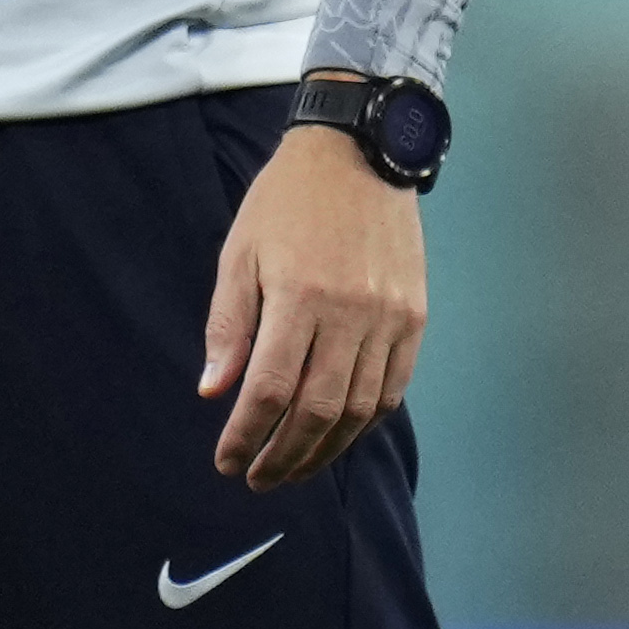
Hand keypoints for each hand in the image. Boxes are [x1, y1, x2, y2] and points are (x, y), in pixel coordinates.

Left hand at [203, 114, 428, 489]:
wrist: (361, 151)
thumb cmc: (289, 201)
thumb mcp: (240, 253)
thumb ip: (228, 326)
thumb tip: (214, 392)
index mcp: (299, 295)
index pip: (269, 390)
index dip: (245, 435)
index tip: (226, 460)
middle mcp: (350, 312)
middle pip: (317, 411)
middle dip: (282, 456)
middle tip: (258, 477)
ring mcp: (389, 316)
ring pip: (359, 409)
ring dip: (325, 450)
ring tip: (295, 467)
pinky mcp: (414, 315)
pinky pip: (393, 387)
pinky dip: (366, 421)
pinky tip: (340, 434)